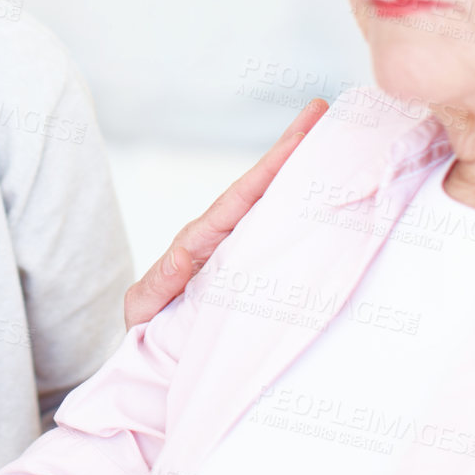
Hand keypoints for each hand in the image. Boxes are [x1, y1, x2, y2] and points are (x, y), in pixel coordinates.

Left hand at [123, 98, 326, 327]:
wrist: (155, 363)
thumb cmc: (147, 333)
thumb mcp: (143, 311)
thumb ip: (158, 284)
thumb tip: (184, 255)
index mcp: (200, 242)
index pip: (238, 199)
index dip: (268, 169)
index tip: (298, 138)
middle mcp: (222, 239)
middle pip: (260, 189)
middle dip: (289, 151)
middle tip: (320, 111)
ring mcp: (238, 251)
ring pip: (273, 207)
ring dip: (298, 172)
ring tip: (331, 135)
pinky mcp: (253, 271)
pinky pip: (280, 237)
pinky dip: (301, 212)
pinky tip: (329, 195)